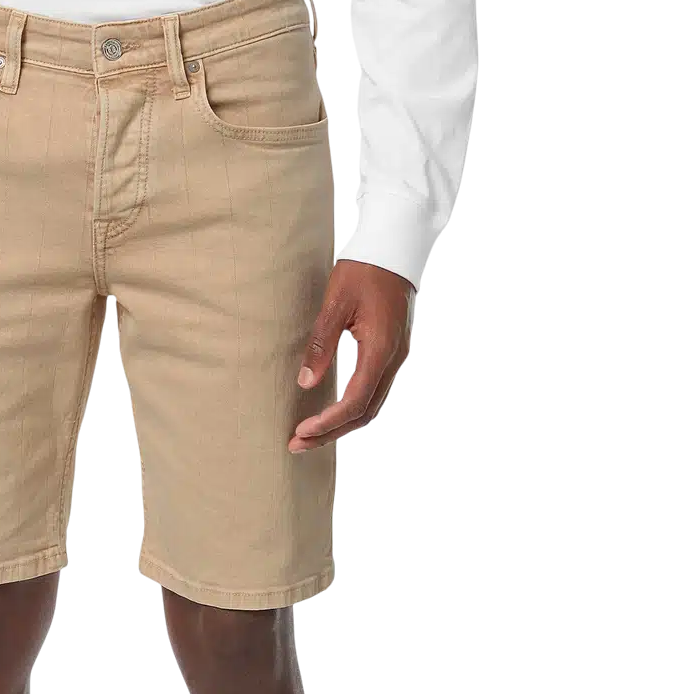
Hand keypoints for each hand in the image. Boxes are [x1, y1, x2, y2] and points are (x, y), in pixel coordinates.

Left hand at [289, 260, 414, 452]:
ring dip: (340, 424)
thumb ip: (320, 345)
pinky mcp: (390, 354)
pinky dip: (350, 408)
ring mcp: (395, 358)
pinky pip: (372, 391)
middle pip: (364, 412)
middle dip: (330, 432)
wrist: (392, 248)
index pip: (355, 401)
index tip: (301, 432)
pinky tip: (330, 413)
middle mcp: (393, 359)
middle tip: (297, 445)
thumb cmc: (364, 270)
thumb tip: (306, 383)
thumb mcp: (336, 303)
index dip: (328, 422)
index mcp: (382, 349)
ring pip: (370, 406)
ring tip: (310, 436)